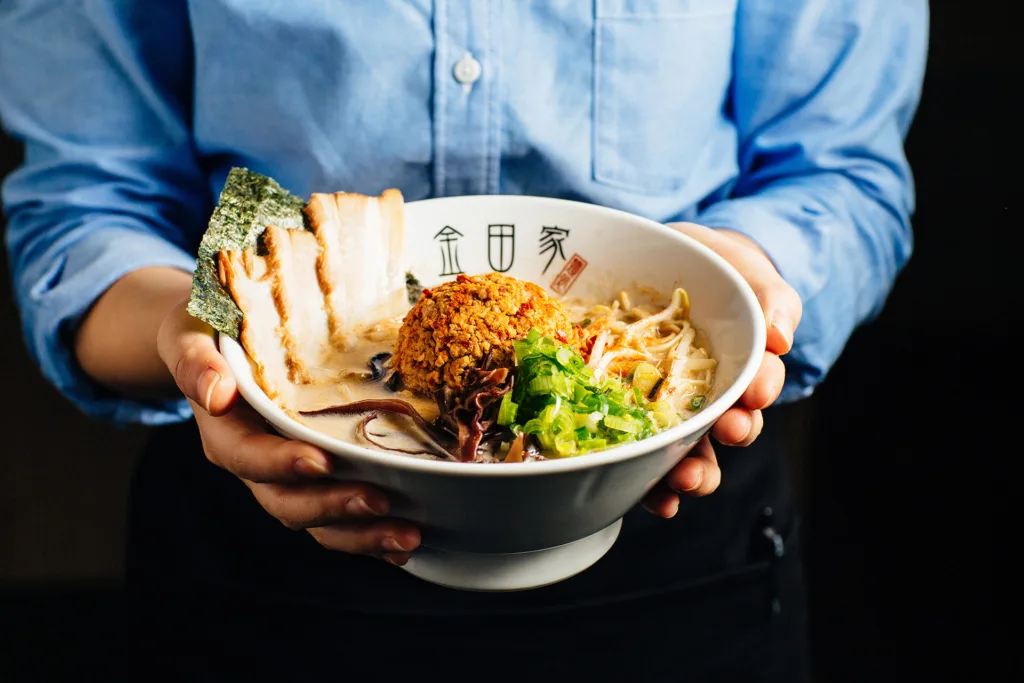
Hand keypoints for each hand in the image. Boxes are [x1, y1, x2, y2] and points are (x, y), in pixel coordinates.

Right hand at [156, 303, 419, 564]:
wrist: (216, 342)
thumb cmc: (209, 331)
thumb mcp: (191, 334)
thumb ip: (196, 361)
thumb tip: (216, 392)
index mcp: (224, 430)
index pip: (248, 457)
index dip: (282, 464)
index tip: (321, 462)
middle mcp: (254, 463)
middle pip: (287, 501)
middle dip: (333, 506)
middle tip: (380, 501)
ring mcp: (284, 478)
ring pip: (317, 520)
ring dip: (361, 534)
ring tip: (407, 537)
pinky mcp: (312, 482)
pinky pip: (336, 518)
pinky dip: (368, 534)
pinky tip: (404, 545)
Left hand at [641, 222, 802, 517]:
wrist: (664, 266)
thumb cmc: (714, 271)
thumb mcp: (744, 273)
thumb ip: (770, 299)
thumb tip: (779, 337)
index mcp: (745, 363)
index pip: (761, 379)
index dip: (761, 386)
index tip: (756, 391)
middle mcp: (715, 396)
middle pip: (732, 426)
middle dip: (733, 433)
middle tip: (728, 432)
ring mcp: (675, 413)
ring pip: (693, 451)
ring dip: (694, 470)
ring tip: (686, 478)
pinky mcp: (635, 421)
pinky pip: (645, 457)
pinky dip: (650, 481)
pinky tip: (650, 496)